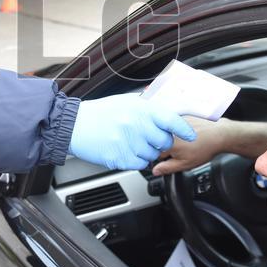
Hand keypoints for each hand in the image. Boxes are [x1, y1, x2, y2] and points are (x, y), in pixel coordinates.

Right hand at [69, 94, 195, 169]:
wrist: (76, 125)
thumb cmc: (101, 113)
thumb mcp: (127, 102)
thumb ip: (149, 106)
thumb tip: (172, 108)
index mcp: (140, 108)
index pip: (171, 119)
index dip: (183, 128)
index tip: (191, 135)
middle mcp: (136, 124)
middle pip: (164, 141)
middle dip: (160, 141)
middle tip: (147, 137)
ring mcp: (127, 141)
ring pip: (152, 155)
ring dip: (146, 151)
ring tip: (130, 142)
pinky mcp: (119, 157)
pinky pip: (139, 164)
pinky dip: (135, 160)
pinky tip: (124, 150)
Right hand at [151, 118, 222, 174]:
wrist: (219, 134)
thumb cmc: (205, 149)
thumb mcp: (185, 164)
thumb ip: (168, 168)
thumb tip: (155, 171)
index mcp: (168, 143)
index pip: (155, 153)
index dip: (165, 158)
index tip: (173, 157)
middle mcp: (168, 130)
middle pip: (160, 142)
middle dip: (168, 147)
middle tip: (183, 150)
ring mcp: (174, 122)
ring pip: (166, 133)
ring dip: (173, 138)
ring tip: (188, 142)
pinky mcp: (180, 115)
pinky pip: (173, 125)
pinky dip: (178, 130)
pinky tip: (190, 134)